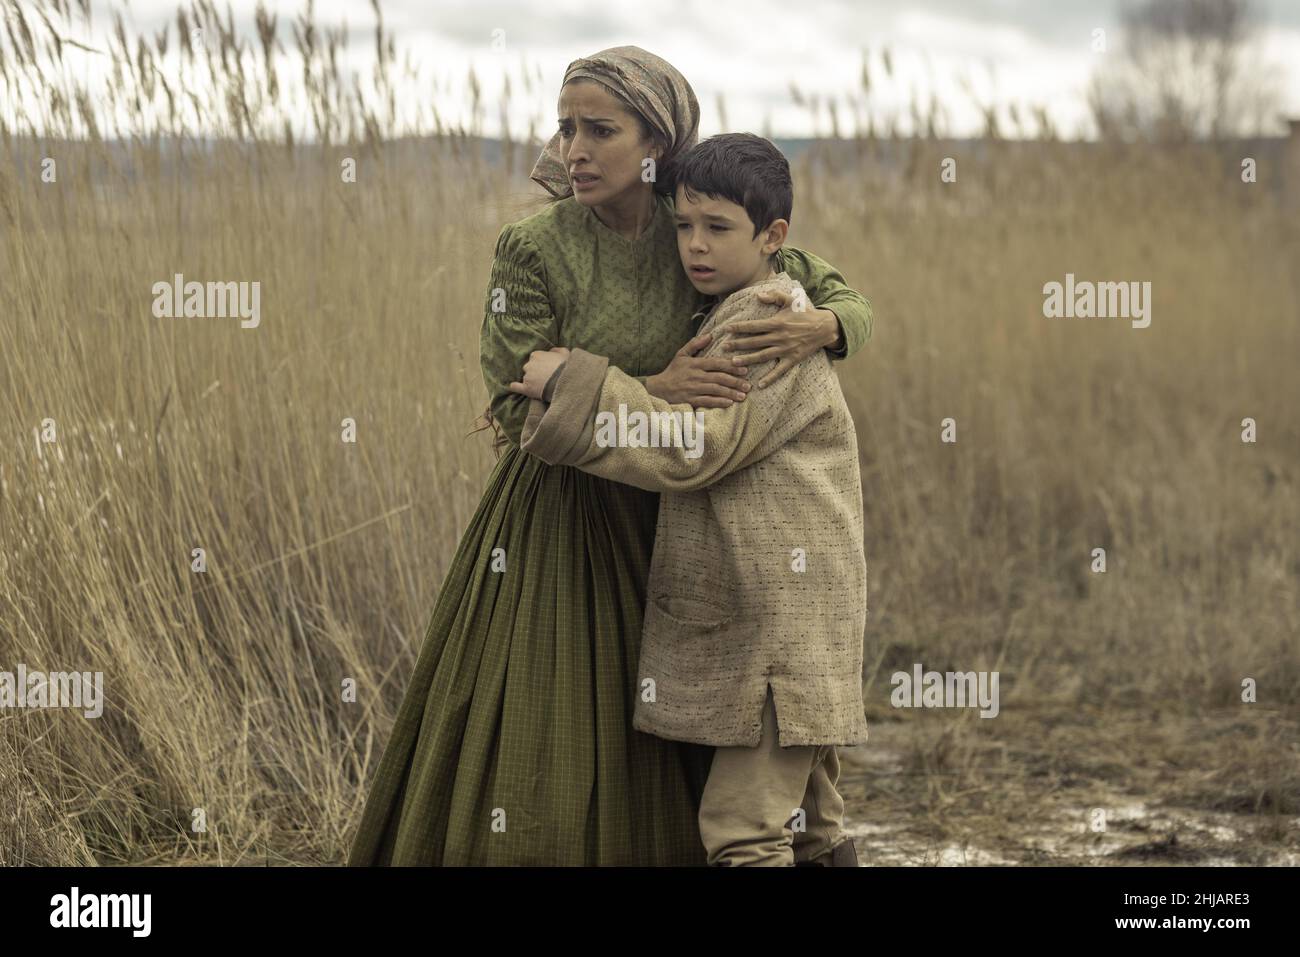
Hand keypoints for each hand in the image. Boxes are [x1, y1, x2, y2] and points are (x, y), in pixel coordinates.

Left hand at [508, 346, 570, 399]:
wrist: (566, 382)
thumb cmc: (566, 367)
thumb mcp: (565, 353)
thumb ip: (556, 350)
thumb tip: (551, 351)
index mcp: (536, 355)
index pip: (535, 358)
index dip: (541, 364)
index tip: (547, 368)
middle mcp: (529, 365)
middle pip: (529, 368)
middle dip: (535, 372)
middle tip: (546, 378)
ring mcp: (527, 377)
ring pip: (526, 378)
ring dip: (531, 381)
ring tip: (543, 386)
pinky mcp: (526, 389)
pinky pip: (515, 387)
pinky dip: (515, 387)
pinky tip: (514, 387)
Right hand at [647, 332, 750, 407]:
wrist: (657, 388)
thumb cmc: (672, 371)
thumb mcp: (681, 354)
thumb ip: (695, 344)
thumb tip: (710, 335)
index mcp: (695, 364)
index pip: (716, 363)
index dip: (731, 366)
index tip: (744, 369)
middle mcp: (695, 376)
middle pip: (719, 378)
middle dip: (735, 382)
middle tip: (748, 386)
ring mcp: (693, 389)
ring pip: (715, 390)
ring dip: (730, 393)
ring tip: (742, 396)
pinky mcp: (690, 400)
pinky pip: (706, 401)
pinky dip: (718, 402)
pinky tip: (729, 403)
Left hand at [720, 290, 839, 387]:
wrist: (824, 327)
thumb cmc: (806, 313)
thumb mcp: (791, 300)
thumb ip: (774, 296)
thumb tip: (758, 295)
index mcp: (777, 323)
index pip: (754, 326)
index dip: (739, 327)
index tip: (726, 329)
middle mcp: (779, 337)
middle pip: (754, 342)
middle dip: (738, 344)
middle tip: (723, 348)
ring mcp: (785, 349)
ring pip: (763, 356)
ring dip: (748, 360)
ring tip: (734, 363)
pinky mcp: (792, 359)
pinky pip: (780, 370)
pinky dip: (770, 378)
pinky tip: (760, 384)